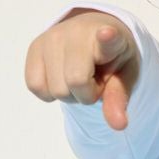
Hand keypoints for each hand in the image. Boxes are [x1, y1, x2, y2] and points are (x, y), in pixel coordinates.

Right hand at [24, 9, 139, 131]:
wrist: (93, 34)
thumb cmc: (111, 58)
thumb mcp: (124, 78)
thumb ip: (119, 99)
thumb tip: (119, 125)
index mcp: (110, 36)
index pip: (108, 39)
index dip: (107, 38)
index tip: (107, 34)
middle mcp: (77, 32)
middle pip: (76, 82)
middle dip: (87, 93)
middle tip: (94, 80)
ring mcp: (52, 37)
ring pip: (56, 89)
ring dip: (69, 93)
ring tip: (78, 76)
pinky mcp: (34, 46)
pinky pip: (36, 86)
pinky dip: (50, 92)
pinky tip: (61, 77)